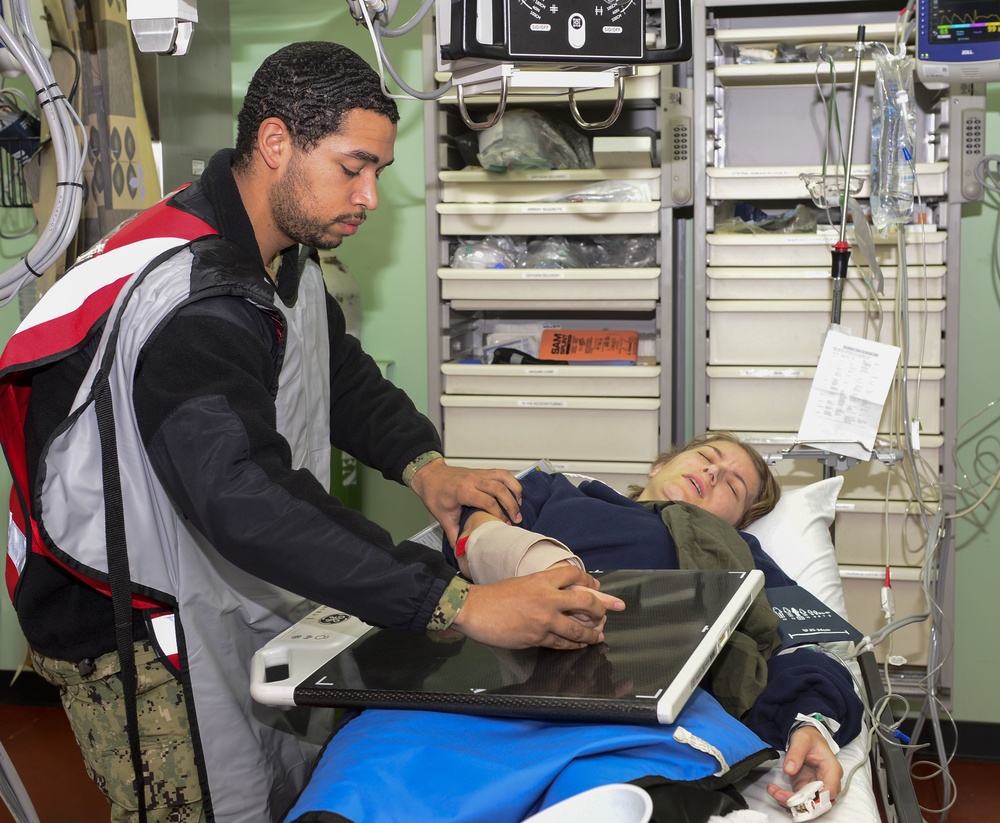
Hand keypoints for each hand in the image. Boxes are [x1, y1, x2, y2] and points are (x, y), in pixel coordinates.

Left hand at [410, 459, 521, 545]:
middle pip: (500, 489)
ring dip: (515, 490)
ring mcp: (479, 474)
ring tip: (519, 504)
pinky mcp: (482, 471)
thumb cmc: (435, 493)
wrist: (430, 476)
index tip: (504, 525)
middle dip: (511, 505)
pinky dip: (511, 481)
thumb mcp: (442, 517)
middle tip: (517, 519)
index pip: (488, 502)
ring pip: (503, 478)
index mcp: (463, 491)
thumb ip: (454, 534)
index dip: (499, 515)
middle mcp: (473, 480)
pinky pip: (501, 473)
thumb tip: (461, 549)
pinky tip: (513, 492)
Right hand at [451, 565, 624, 649]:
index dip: (590, 580)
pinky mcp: (537, 637)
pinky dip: (574, 645)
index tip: (597, 588)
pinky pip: (563, 643)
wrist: (474, 609)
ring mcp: (544, 619)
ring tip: (598, 635)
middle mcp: (547, 597)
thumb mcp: (522, 581)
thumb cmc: (495, 595)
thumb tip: (563, 592)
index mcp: (542, 579)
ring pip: (578, 628)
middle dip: (602, 608)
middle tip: (610, 611)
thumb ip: (543, 585)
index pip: (574, 574)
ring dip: (592, 633)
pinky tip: (579, 645)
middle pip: (586, 601)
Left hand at [767, 725, 842, 807]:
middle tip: (780, 795)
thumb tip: (789, 769)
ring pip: (808, 803)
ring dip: (790, 801)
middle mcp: (827, 782)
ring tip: (774, 791)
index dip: (817, 799)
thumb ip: (796, 753)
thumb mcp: (802, 739)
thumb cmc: (809, 738)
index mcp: (832, 770)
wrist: (806, 738)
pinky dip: (785, 797)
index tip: (799, 797)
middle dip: (800, 802)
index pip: (830, 790)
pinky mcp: (806, 788)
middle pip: (819, 801)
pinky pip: (798, 799)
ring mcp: (817, 787)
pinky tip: (773, 789)